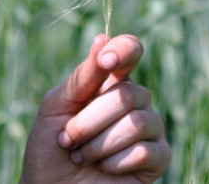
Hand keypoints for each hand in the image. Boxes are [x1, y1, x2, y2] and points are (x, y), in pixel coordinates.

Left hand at [20, 34, 170, 182]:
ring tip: (83, 157)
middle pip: (128, 94)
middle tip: (68, 139)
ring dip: (98, 144)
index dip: (123, 50)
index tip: (105, 60)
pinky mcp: (158, 158)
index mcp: (110, 82)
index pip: (130, 50)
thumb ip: (81, 78)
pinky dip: (115, 163)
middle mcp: (135, 101)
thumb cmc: (50, 150)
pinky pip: (144, 151)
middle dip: (88, 121)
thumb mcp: (55, 108)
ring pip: (137, 122)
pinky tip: (104, 169)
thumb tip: (102, 37)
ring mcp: (150, 129)